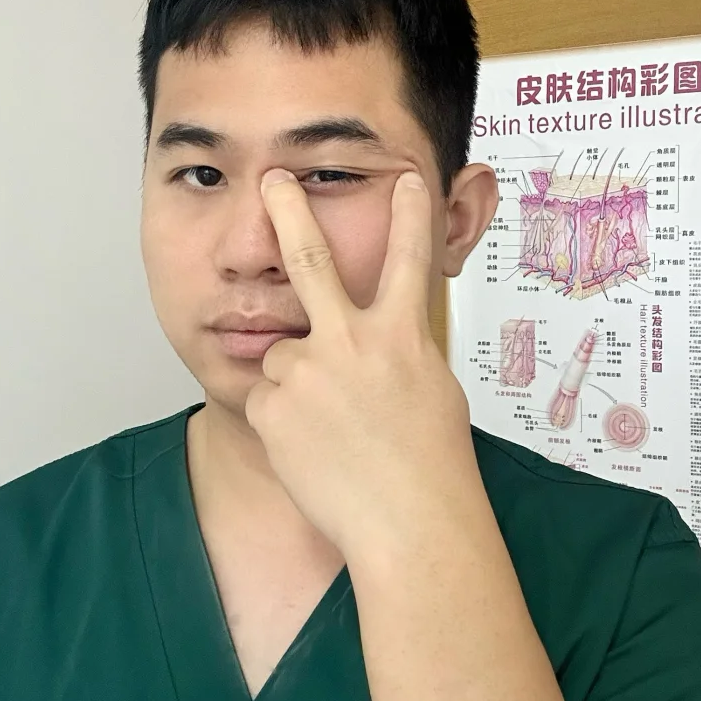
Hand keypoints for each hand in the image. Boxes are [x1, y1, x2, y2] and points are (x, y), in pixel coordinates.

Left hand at [244, 167, 482, 556]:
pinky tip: (314, 450)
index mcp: (402, 334)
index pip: (407, 256)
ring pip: (282, 357)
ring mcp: (308, 370)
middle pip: (310, 261)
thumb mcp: (431, 389)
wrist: (407, 523)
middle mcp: (351, 340)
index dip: (409, 212)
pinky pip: (269, 401)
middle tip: (273, 179)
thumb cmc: (430, 465)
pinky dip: (285, 422)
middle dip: (289, 211)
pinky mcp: (274, 405)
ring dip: (297, 383)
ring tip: (331, 430)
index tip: (403, 177)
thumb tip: (380, 340)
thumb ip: (399, 351)